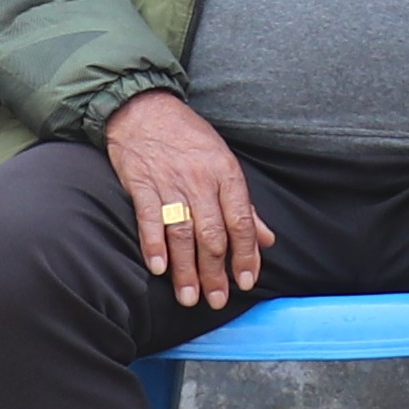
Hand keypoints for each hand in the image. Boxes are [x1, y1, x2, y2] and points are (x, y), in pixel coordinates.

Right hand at [96, 90, 269, 313]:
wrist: (144, 109)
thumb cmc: (187, 137)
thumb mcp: (224, 162)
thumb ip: (244, 205)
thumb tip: (266, 240)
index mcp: (226, 174)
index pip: (241, 222)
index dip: (245, 254)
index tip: (246, 280)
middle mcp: (200, 181)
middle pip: (212, 234)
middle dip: (216, 272)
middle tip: (216, 300)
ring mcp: (170, 183)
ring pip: (182, 233)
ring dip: (186, 269)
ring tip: (189, 297)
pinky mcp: (142, 184)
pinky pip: (149, 219)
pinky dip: (153, 245)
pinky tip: (158, 268)